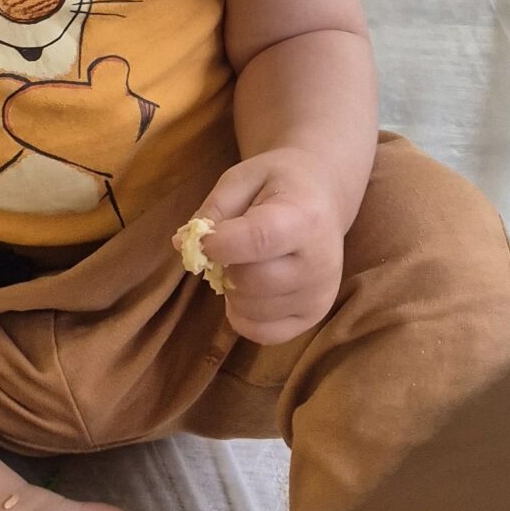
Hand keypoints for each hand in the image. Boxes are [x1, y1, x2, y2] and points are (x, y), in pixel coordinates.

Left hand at [183, 146, 347, 343]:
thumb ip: (215, 208)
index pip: (256, 240)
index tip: (202, 239)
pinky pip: (262, 333)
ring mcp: (319, 295)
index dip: (218, 243)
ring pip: (250, 309)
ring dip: (233, 289)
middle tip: (229, 248)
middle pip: (249, 281)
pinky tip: (250, 290)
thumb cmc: (281, 182)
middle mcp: (319, 263)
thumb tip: (183, 244)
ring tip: (247, 263)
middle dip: (225, 265)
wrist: (325, 196)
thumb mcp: (244, 177)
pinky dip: (244, 315)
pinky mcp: (314, 317)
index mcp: (304, 218)